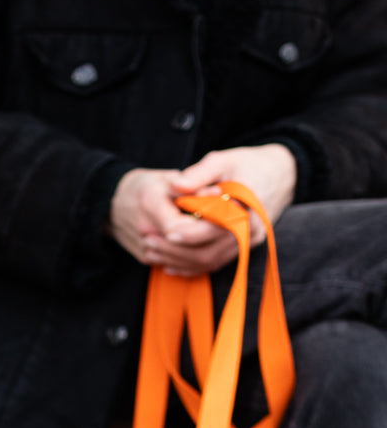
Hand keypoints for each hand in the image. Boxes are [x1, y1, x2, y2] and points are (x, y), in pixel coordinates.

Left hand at [109, 145, 297, 276]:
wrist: (281, 175)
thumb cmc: (249, 164)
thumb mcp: (223, 160)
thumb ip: (199, 173)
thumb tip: (174, 185)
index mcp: (247, 205)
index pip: (213, 227)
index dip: (187, 232)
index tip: (163, 230)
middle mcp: (251, 229)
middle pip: (208, 250)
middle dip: (175, 250)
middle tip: (147, 243)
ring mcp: (249, 243)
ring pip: (209, 262)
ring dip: (178, 261)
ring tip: (151, 253)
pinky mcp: (244, 249)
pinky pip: (215, 265)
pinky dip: (191, 267)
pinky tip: (169, 264)